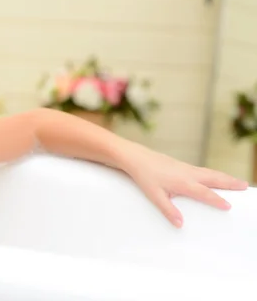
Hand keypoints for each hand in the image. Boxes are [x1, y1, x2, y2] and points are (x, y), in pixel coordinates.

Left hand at [124, 147, 248, 227]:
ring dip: (225, 177)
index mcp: (183, 182)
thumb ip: (168, 210)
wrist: (136, 158)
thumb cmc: (145, 176)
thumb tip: (180, 224)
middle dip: (230, 183)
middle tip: (245, 186)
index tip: (229, 206)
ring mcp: (186, 168)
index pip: (204, 193)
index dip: (216, 200)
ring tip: (238, 182)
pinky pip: (203, 170)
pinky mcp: (182, 165)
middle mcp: (188, 173)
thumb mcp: (154, 195)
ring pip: (210, 172)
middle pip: (214, 178)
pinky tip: (216, 177)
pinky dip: (214, 173)